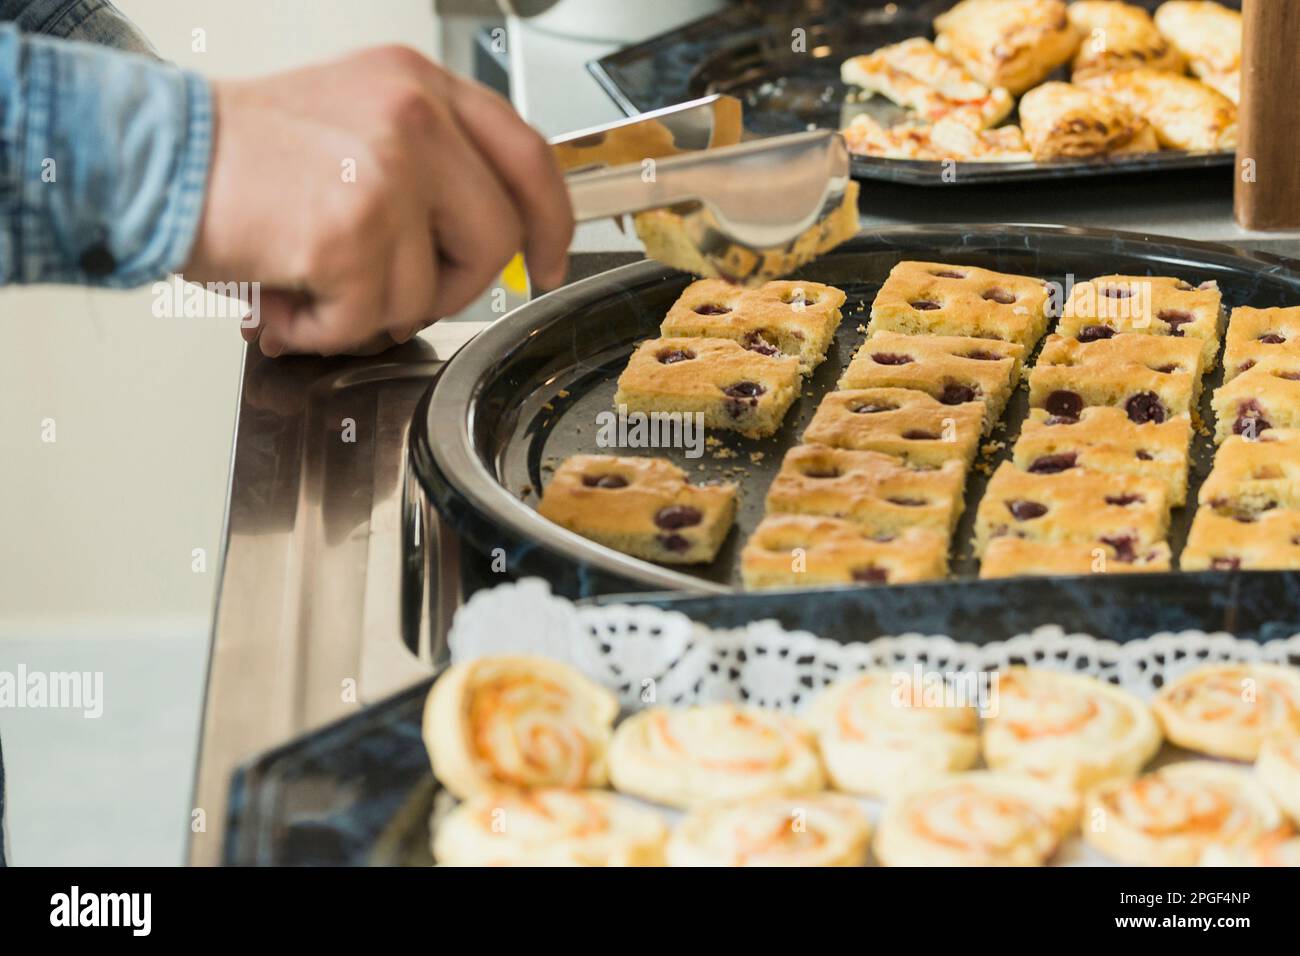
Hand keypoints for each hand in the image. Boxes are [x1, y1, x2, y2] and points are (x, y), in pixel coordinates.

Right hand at [183, 46, 572, 356]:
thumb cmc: (243, 155)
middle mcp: (413, 116)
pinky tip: (287, 298)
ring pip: (431, 291)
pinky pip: (370, 319)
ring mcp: (387, 171)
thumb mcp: (356, 122)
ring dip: (371, 310)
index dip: (550, 222)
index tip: (547, 262)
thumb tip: (491, 238)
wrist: (151, 157)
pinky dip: (324, 329)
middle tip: (394, 292)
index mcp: (420, 85)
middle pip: (496, 238)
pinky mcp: (350, 231)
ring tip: (315, 283)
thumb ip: (431, 165)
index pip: (528, 156)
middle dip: (451, 288)